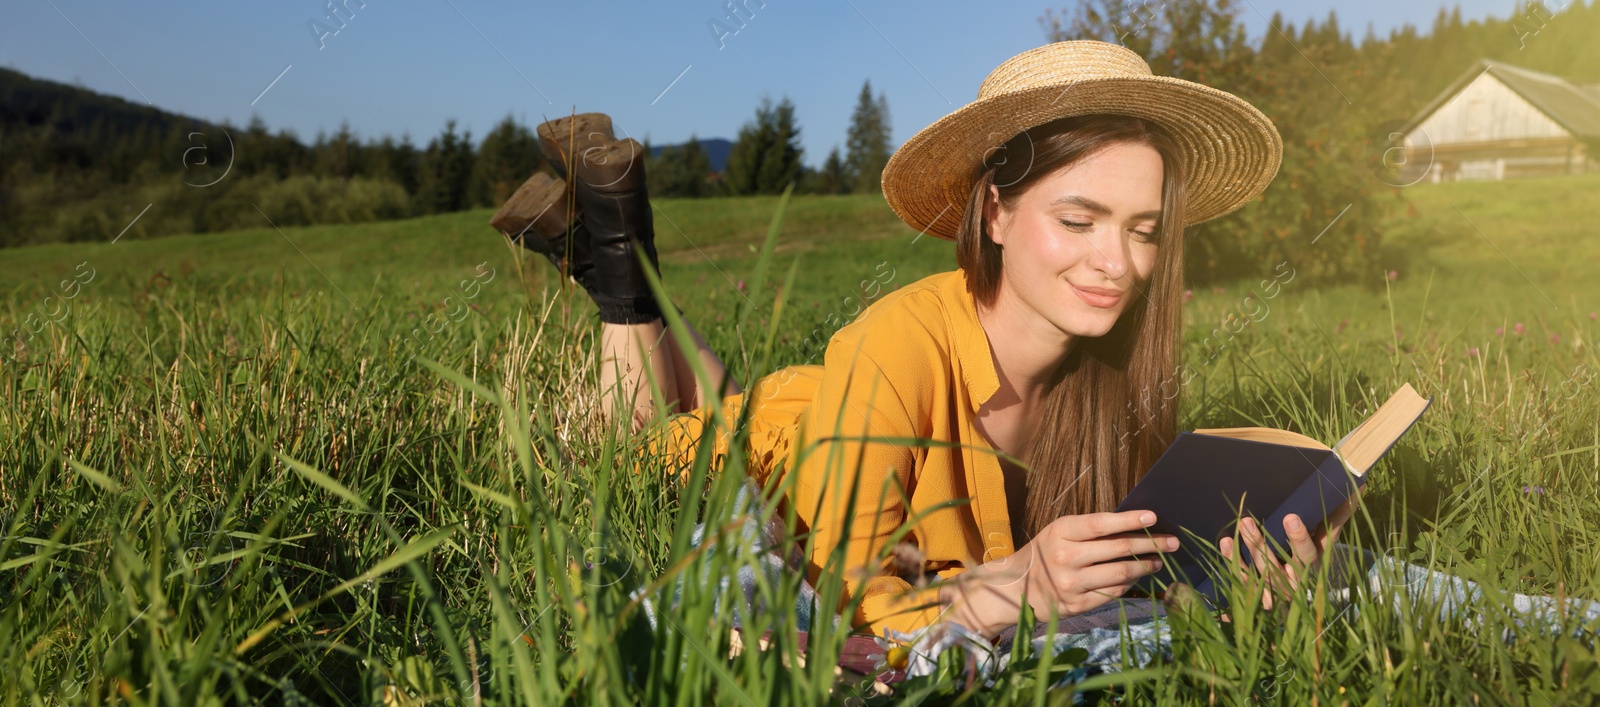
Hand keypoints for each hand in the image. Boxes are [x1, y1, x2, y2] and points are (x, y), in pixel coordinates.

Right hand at [944, 510, 1177, 637]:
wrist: (1017, 588)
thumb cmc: (1045, 553)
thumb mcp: (1059, 532)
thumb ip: (1089, 529)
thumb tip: (1133, 526)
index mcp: (1060, 532)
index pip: (1101, 524)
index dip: (1129, 520)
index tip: (1153, 517)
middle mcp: (1065, 557)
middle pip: (1117, 549)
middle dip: (1150, 545)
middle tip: (1172, 542)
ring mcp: (1072, 583)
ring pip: (1120, 573)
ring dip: (1145, 566)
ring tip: (1158, 561)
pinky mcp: (1078, 604)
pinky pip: (1113, 592)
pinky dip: (1129, 583)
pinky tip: (1137, 576)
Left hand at [1219, 490, 1360, 609]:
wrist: (1302, 598)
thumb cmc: (1314, 556)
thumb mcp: (1327, 541)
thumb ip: (1338, 516)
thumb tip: (1356, 488)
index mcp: (1314, 568)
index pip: (1307, 554)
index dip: (1298, 538)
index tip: (1290, 517)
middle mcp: (1294, 583)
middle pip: (1277, 565)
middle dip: (1261, 544)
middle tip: (1248, 521)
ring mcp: (1275, 590)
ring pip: (1260, 572)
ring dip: (1248, 548)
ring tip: (1240, 525)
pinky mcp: (1257, 593)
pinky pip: (1244, 579)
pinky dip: (1234, 562)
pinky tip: (1225, 542)